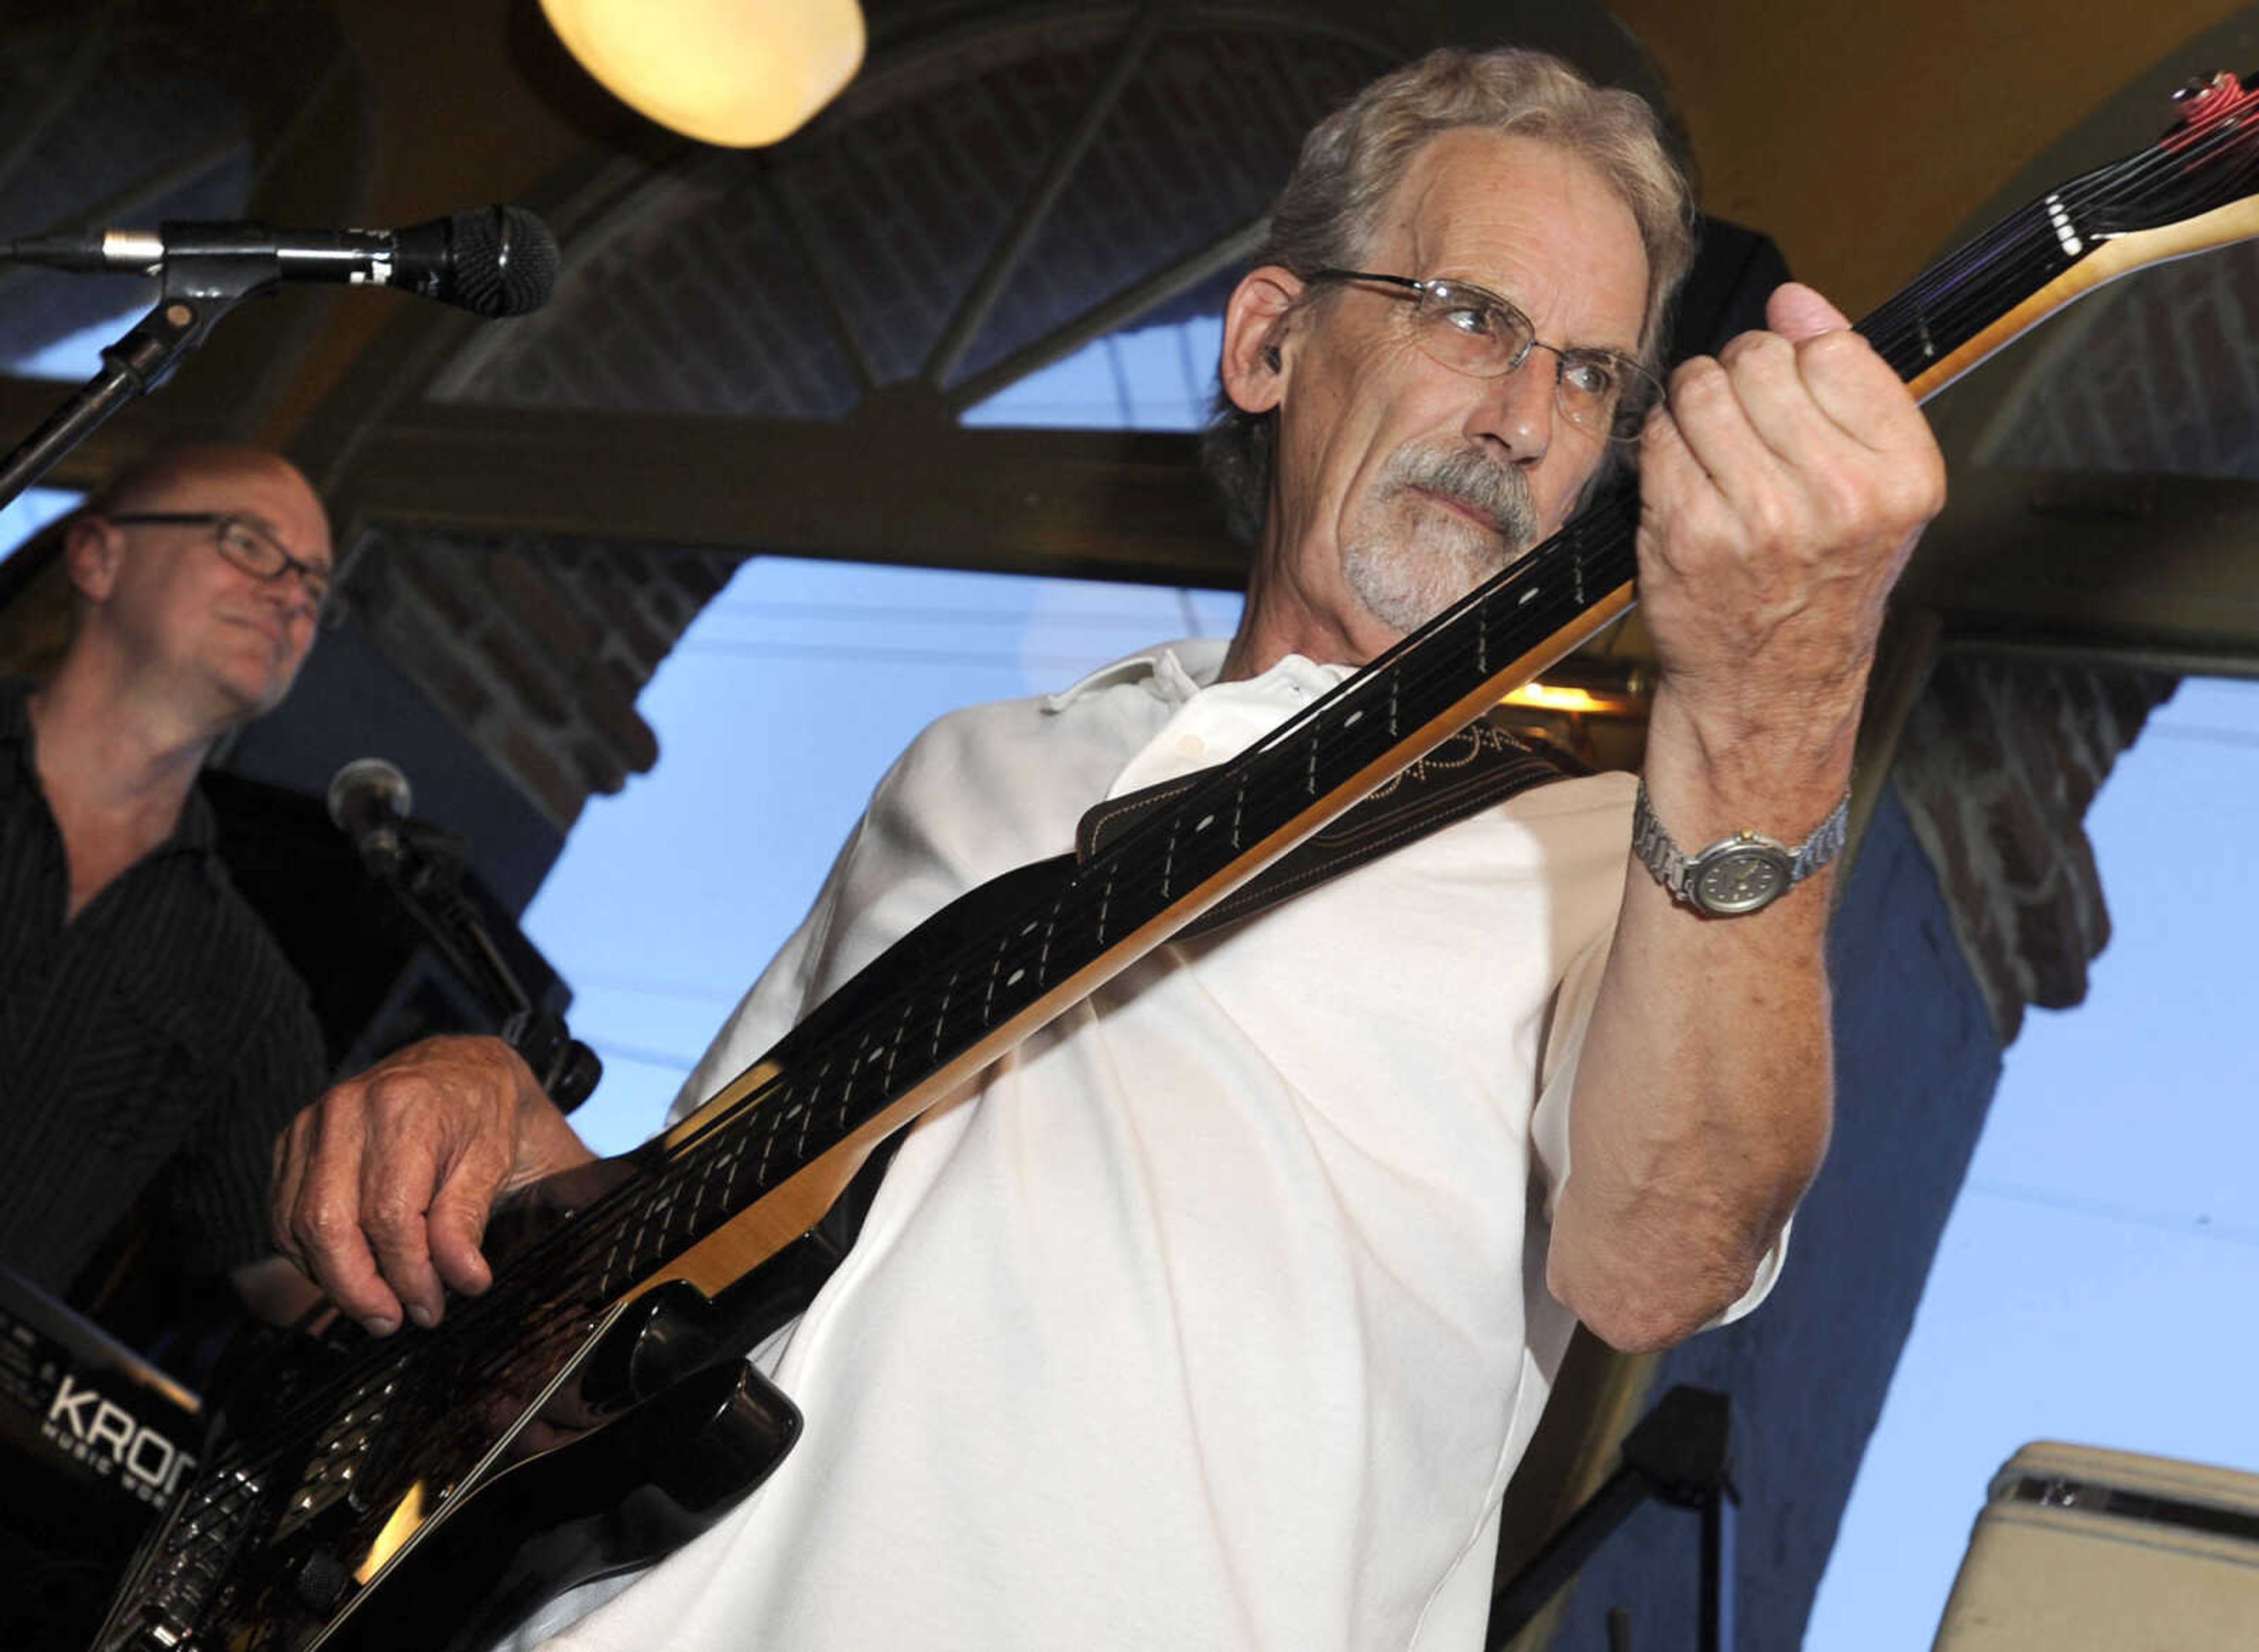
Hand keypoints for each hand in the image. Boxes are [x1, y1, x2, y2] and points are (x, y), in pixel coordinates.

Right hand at [271, 1034, 595, 1334]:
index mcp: (406, 1107)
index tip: (431, 1306)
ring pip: (298, 1226)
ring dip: (334, 1280)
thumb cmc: (485, 1113)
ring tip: (378, 1304)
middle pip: (330, 1224)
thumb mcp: (499, 1160)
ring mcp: (312, 1122)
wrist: (460, 1068)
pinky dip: (311, 1256)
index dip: (408, 1273)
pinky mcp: (292, 1140)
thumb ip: (469, 1218)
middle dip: (360, 1289)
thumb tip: (462, 1279)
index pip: (389, 1214)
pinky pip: (283, 1216)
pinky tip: (349, 1271)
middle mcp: (348, 1110)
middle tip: (395, 1320)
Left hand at [1635, 282, 1945, 817]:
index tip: (1793, 396)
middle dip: (1741, 376)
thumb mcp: (1874, 486)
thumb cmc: (1822, 580)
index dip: (1799, 359)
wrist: (1771, 685)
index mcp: (1903, 476)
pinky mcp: (1688, 532)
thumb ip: (1847, 381)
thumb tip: (1797, 297)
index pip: (1833, 349)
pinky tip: (1687, 481)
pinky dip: (1664, 446)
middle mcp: (1840, 496)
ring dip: (1696, 404)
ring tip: (1715, 449)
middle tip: (1746, 426)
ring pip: (1702, 387)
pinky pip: (1659, 437)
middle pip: (1760, 359)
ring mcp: (1760, 516)